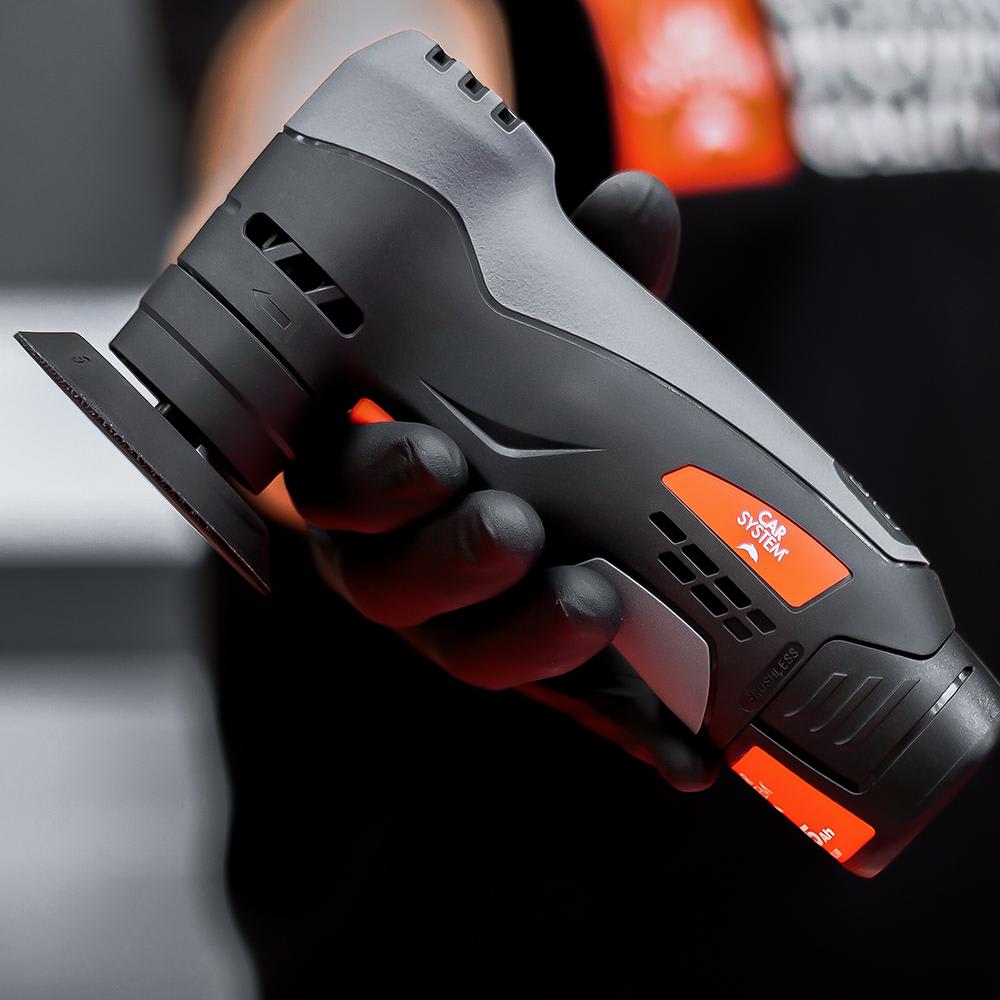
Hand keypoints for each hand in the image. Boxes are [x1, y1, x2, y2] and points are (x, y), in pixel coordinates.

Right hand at [285, 172, 717, 790]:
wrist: (500, 451)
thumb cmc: (492, 386)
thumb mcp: (523, 324)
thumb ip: (571, 275)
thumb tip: (637, 204)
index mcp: (366, 473)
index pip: (338, 487)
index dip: (375, 482)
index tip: (430, 453)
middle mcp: (398, 560)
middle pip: (394, 586)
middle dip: (450, 563)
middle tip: (512, 529)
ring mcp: (467, 622)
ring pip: (472, 652)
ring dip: (530, 640)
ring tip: (594, 605)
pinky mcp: (540, 671)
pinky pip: (572, 710)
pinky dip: (629, 729)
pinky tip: (690, 754)